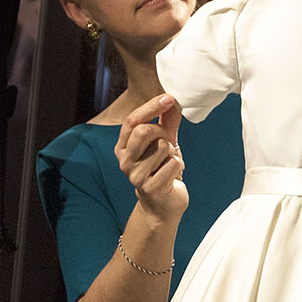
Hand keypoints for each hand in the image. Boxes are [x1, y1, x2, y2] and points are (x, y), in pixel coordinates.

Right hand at [115, 94, 187, 220]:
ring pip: (162, 146)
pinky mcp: (150, 187)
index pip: (132, 120)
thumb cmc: (162, 169)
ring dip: (172, 152)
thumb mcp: (164, 142)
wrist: (163, 203)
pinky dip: (178, 165)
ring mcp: (135, 176)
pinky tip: (172, 176)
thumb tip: (173, 100)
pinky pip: (173, 163)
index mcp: (123, 147)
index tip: (169, 98)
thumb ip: (167, 122)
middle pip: (145, 130)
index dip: (151, 107)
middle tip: (167, 142)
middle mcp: (124, 161)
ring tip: (167, 164)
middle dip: (162, 132)